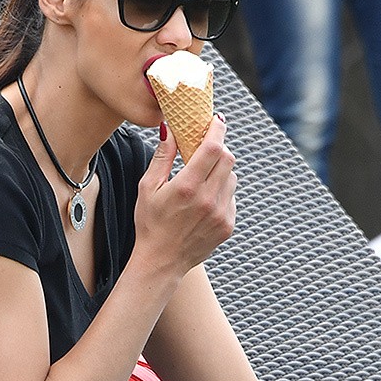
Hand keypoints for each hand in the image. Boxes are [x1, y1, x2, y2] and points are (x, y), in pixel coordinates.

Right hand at [133, 115, 235, 278]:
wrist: (161, 261)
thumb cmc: (150, 223)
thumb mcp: (148, 188)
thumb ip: (162, 157)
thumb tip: (170, 130)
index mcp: (187, 187)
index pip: (213, 148)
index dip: (217, 130)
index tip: (216, 120)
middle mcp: (209, 199)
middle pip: (228, 159)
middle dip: (219, 148)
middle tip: (206, 147)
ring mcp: (222, 214)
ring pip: (232, 178)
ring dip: (220, 170)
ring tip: (201, 178)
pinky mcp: (228, 225)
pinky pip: (231, 197)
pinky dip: (221, 191)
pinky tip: (203, 201)